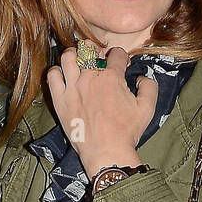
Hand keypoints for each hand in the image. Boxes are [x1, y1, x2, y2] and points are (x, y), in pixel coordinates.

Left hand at [46, 44, 156, 178]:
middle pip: (89, 50)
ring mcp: (73, 88)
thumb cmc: (127, 132)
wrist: (106, 151)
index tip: (122, 65)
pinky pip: (52, 76)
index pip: (116, 54)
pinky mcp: (60, 99)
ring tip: (78, 62)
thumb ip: (149, 87)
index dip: (121, 57)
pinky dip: (57, 72)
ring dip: (74, 55)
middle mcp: (90, 78)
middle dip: (97, 51)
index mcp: (112, 78)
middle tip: (99, 60)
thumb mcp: (147, 108)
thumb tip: (142, 77)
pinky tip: (64, 77)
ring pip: (68, 57)